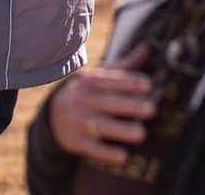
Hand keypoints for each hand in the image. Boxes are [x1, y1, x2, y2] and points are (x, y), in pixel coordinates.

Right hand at [49, 44, 154, 167]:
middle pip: (106, 102)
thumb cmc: (87, 93)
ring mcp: (78, 120)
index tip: (147, 85)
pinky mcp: (76, 141)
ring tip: (140, 133)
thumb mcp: (98, 77)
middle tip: (150, 108)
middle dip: (128, 105)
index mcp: (88, 81)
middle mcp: (82, 99)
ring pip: (100, 125)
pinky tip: (122, 156)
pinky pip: (92, 148)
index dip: (127, 82)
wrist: (54, 115)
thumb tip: (148, 48)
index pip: (109, 80)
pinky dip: (106, 153)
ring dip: (120, 130)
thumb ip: (124, 66)